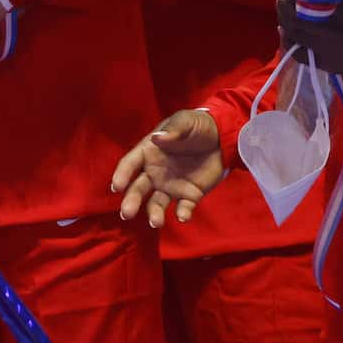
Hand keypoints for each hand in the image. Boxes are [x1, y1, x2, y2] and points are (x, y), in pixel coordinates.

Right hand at [111, 109, 227, 228]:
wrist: (225, 137)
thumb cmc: (199, 126)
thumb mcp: (186, 121)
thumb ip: (174, 129)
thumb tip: (158, 138)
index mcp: (149, 152)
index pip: (130, 164)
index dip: (122, 175)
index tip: (117, 187)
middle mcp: (155, 172)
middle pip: (138, 188)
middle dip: (132, 201)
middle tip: (127, 213)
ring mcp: (171, 185)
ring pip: (156, 203)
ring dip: (154, 213)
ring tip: (156, 222)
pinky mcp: (189, 195)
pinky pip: (183, 207)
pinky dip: (182, 213)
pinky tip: (183, 216)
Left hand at [277, 0, 342, 81]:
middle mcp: (331, 31)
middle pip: (300, 15)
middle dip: (288, 3)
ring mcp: (324, 48)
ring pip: (295, 32)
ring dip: (284, 18)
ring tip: (281, 7)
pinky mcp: (321, 62)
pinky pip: (298, 53)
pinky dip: (288, 41)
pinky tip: (283, 30)